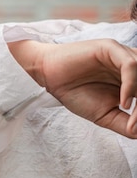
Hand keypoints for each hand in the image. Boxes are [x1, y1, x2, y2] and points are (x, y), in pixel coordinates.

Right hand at [9, 38, 136, 137]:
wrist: (48, 78)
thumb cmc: (74, 93)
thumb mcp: (104, 115)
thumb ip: (126, 124)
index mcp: (132, 80)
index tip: (133, 129)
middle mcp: (131, 66)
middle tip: (133, 122)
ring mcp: (123, 55)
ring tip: (126, 110)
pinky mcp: (111, 48)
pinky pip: (130, 66)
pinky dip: (131, 85)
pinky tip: (123, 101)